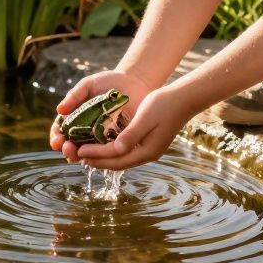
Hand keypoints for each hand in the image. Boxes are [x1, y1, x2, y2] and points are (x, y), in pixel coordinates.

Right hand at [48, 68, 152, 163]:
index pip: (61, 130)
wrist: (135, 82)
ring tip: (79, 154)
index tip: (57, 140)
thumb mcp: (88, 85)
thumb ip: (74, 96)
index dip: (57, 137)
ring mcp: (102, 137)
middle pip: (72, 145)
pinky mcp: (118, 141)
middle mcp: (86, 130)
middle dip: (67, 150)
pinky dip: (102, 156)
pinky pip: (109, 152)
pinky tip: (99, 156)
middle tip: (67, 149)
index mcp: (76, 117)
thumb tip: (59, 110)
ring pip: (89, 152)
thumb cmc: (109, 81)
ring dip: (81, 156)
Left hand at [76, 86, 192, 170]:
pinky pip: (127, 152)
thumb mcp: (145, 118)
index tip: (80, 151)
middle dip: (98, 160)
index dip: (97, 154)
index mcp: (147, 151)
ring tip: (87, 154)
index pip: (116, 157)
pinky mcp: (149, 143)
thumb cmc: (164, 105)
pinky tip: (104, 146)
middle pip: (118, 163)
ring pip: (122, 159)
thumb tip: (116, 149)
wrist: (183, 99)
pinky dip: (113, 151)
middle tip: (78, 156)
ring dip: (104, 157)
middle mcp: (148, 154)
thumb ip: (131, 134)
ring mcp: (149, 150)